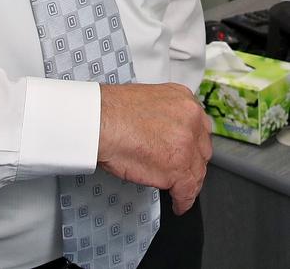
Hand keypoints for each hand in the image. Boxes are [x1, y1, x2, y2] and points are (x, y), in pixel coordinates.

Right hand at [97, 82, 212, 214]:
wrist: (100, 121)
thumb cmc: (112, 110)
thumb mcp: (148, 100)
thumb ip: (166, 115)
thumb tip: (166, 131)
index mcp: (183, 99)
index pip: (200, 127)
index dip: (192, 142)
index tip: (187, 150)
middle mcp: (191, 119)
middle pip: (202, 149)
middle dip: (193, 161)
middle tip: (181, 168)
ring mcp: (188, 145)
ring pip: (197, 171)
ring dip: (188, 182)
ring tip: (179, 189)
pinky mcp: (179, 169)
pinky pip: (188, 191)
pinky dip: (183, 200)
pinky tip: (178, 203)